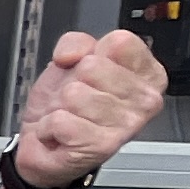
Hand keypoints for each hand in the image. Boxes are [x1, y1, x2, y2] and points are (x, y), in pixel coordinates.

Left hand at [11, 28, 165, 188]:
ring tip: (69, 116)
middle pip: (93, 67)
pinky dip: (49, 127)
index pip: (120, 42)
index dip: (91, 53)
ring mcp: (127, 125)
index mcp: (147, 73)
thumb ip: (76, 43)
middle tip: (75, 100)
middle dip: (72, 82)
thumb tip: (73, 53)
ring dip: (59, 106)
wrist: (42, 144)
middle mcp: (146, 100)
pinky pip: (59, 120)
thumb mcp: (71, 62)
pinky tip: (61, 134)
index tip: (89, 70)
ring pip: (74, 94)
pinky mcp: (102, 146)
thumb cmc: (65, 104)